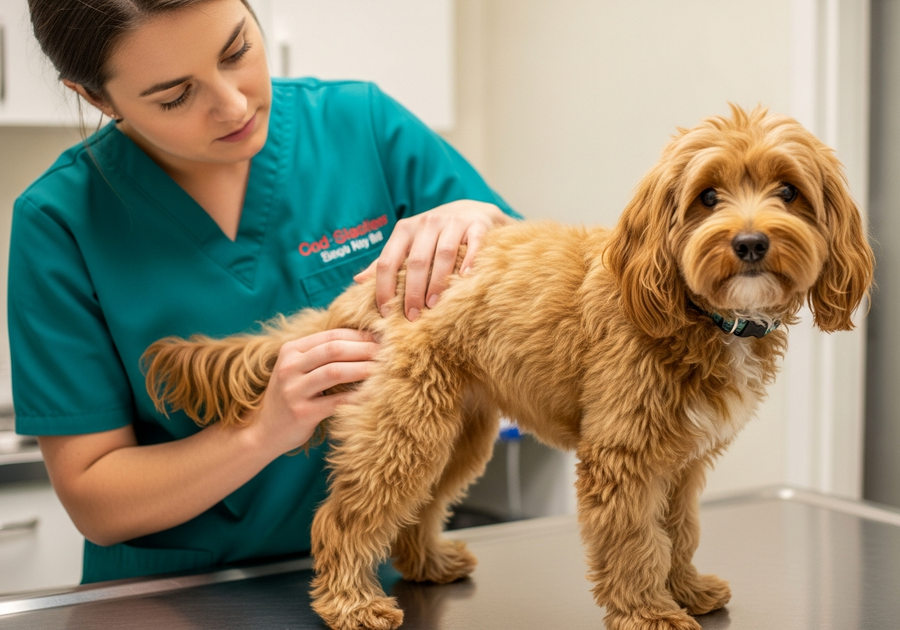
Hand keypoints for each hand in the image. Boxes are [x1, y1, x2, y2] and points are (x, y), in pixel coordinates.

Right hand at [246, 329, 377, 453]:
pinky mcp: (301, 412)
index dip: (359, 336)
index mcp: (290, 350)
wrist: (264, 431)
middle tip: (388, 353)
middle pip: (334, 349)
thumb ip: (322, 355)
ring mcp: (293, 390)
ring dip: (363, 369)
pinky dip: (357, 396)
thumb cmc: (291, 396)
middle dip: (364, 349)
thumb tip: (365, 340)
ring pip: (335, 371)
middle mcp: (289, 367)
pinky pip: (336, 401)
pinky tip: (373, 394)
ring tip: (384, 370)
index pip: (330, 335)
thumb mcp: (298, 369)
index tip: (381, 339)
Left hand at [354, 200, 512, 319]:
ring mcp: (453, 222)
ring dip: (438, 282)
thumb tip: (358, 282)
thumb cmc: (434, 235)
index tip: (386, 313)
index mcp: (405, 230)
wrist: (472, 212)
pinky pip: (473, 244)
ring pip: (443, 254)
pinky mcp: (477, 225)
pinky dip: (469, 261)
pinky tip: (466, 279)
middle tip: (412, 316)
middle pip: (416, 261)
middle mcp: (427, 223)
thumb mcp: (408, 244)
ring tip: (434, 305)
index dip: (384, 288)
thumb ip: (387, 262)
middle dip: (412, 291)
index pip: (388, 261)